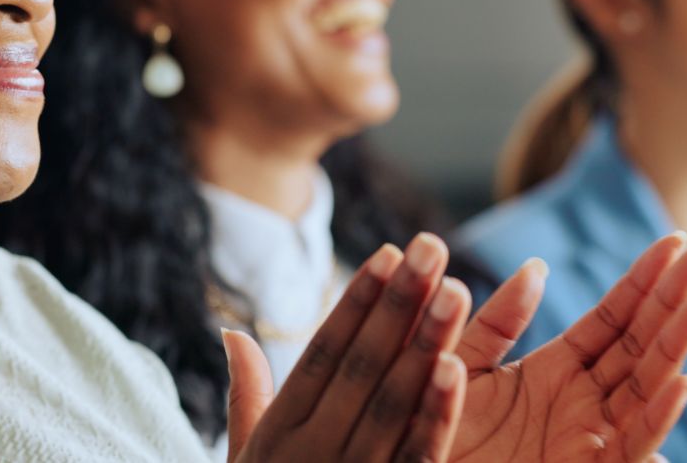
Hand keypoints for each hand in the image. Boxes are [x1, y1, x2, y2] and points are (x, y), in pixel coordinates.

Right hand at [226, 234, 470, 462]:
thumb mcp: (246, 461)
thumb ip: (246, 398)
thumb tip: (231, 332)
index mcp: (280, 434)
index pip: (324, 353)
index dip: (358, 303)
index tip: (389, 253)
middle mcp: (312, 453)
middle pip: (362, 366)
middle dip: (400, 303)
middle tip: (432, 245)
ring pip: (391, 404)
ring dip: (424, 343)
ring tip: (455, 288)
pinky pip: (416, 460)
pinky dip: (435, 416)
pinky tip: (454, 370)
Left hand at [454, 233, 686, 461]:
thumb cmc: (439, 425)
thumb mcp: (466, 362)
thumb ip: (499, 319)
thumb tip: (537, 266)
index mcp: (557, 369)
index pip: (613, 317)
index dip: (645, 280)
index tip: (676, 240)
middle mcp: (583, 399)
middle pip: (640, 343)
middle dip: (674, 300)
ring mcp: (590, 435)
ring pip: (646, 385)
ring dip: (677, 345)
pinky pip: (632, 443)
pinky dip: (659, 415)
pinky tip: (684, 380)